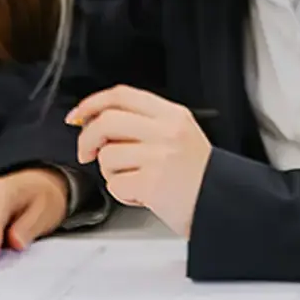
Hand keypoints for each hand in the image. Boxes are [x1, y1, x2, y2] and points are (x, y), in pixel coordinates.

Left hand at [69, 86, 209, 234]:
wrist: (221, 204)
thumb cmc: (198, 176)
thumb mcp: (180, 135)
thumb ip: (144, 124)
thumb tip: (97, 122)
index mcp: (173, 115)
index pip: (121, 95)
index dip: (92, 103)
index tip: (77, 116)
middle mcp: (167, 131)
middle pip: (106, 121)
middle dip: (86, 139)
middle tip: (87, 153)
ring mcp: (159, 156)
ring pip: (107, 156)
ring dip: (111, 173)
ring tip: (134, 179)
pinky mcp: (152, 182)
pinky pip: (114, 184)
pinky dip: (122, 193)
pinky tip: (141, 194)